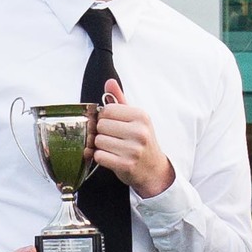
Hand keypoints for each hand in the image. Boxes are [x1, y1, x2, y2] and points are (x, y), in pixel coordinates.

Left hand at [90, 80, 175, 196]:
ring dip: (101, 146)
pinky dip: (101, 157)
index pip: (107, 110)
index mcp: (141, 116)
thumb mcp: (135, 119)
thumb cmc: (141, 142)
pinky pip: (99, 156)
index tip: (112, 124)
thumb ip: (120, 100)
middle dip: (102, 132)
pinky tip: (111, 157)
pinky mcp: (126, 164)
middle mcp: (140, 131)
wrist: (153, 169)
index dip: (104, 118)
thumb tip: (109, 82)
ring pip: (98, 141)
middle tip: (112, 138)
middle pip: (101, 125)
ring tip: (113, 148)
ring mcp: (133, 149)